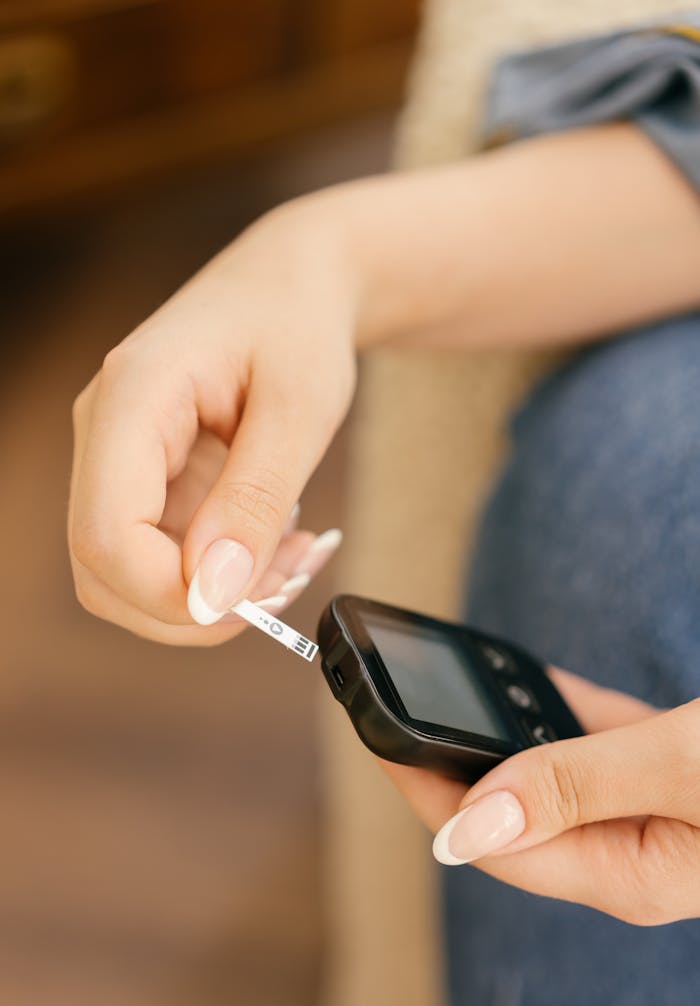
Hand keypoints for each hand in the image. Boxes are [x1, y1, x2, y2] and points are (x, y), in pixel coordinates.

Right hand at [69, 201, 354, 643]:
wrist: (292, 283)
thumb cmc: (296, 322)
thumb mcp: (300, 406)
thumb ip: (255, 501)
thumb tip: (214, 593)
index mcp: (131, 399)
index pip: (105, 535)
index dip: (172, 593)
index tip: (257, 599)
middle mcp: (107, 435)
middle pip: (106, 571)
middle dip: (197, 606)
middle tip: (288, 583)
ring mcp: (121, 461)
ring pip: (134, 576)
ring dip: (216, 596)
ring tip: (295, 558)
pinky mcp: (148, 481)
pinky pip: (166, 555)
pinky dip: (226, 574)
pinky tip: (281, 545)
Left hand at [380, 668, 699, 924]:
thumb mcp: (684, 772)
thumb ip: (582, 787)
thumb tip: (471, 821)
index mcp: (626, 873)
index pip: (491, 841)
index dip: (427, 788)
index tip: (379, 735)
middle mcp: (630, 852)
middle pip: (510, 810)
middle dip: (449, 759)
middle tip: (398, 704)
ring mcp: (650, 816)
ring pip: (549, 772)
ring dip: (499, 730)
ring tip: (447, 689)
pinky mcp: (673, 780)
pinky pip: (594, 745)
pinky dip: (556, 708)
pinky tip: (527, 680)